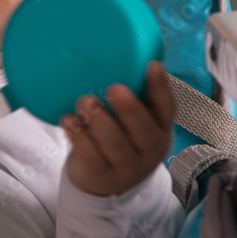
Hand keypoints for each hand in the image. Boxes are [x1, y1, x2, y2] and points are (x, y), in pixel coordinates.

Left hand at [62, 61, 174, 196]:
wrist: (106, 186)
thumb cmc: (120, 140)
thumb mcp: (134, 123)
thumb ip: (132, 96)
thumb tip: (115, 50)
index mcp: (159, 129)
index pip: (167, 108)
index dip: (161, 88)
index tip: (153, 66)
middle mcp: (147, 149)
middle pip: (143, 130)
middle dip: (129, 109)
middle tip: (114, 89)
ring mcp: (125, 165)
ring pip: (116, 145)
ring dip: (99, 121)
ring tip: (84, 102)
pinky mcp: (101, 175)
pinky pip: (91, 157)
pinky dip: (79, 138)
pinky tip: (69, 121)